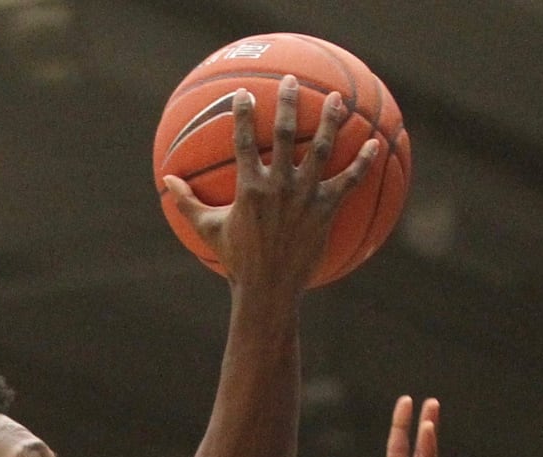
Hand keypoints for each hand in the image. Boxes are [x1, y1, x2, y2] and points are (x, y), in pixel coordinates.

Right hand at [161, 75, 379, 293]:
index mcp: (249, 186)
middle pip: (285, 134)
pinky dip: (364, 162)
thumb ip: (187, 202)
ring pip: (322, 150)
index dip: (243, 114)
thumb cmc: (237, 259)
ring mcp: (305, 197)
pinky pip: (350, 181)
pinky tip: (376, 143)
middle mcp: (278, 186)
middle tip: (293, 81)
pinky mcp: (326, 210)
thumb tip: (166, 179)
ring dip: (331, 122)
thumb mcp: (208, 228)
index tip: (245, 93)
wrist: (269, 288)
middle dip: (289, 103)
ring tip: (339, 100)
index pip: (243, 140)